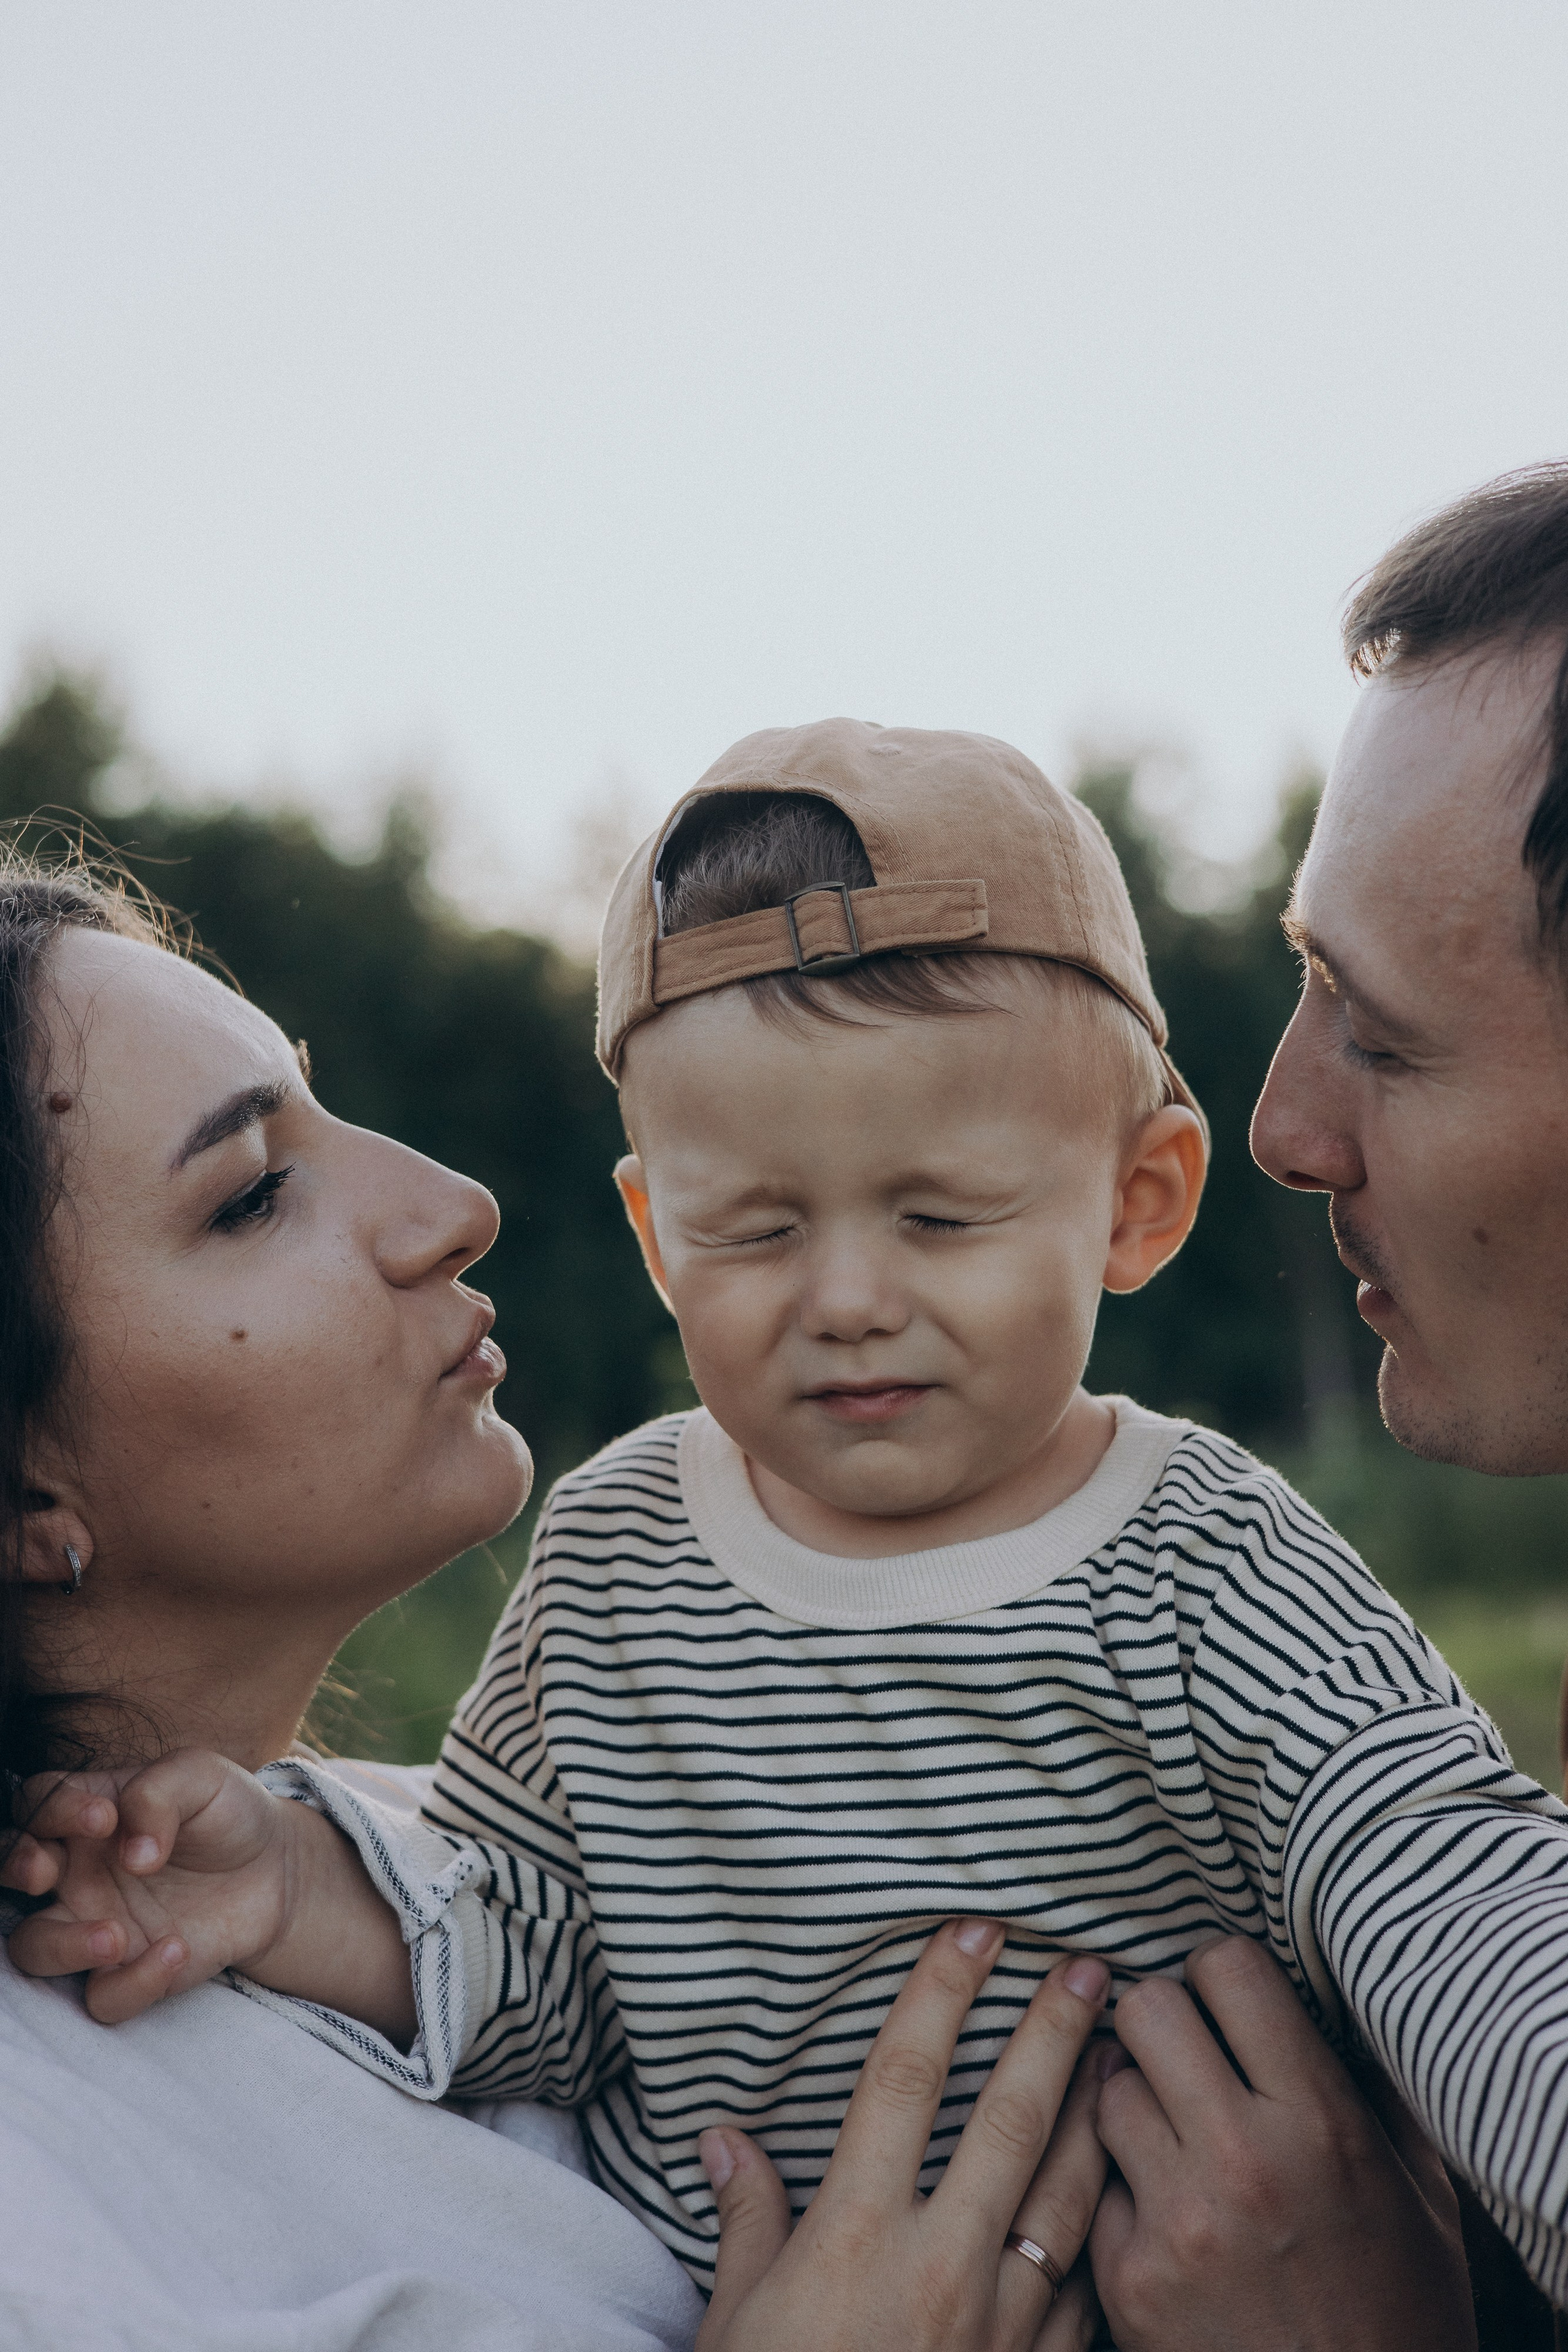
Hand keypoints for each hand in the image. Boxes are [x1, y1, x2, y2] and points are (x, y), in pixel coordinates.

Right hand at [3, 1751, 414, 2040]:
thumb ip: (157, 1793)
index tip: (103, 1818)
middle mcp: (77, 1871)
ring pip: (34, 1948)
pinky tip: (179, 1948)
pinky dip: (135, 1980)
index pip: (37, 1804)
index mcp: (85, 1816)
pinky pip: (103, 1995)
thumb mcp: (200, 1776)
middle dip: (15, 1869)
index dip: (53, 1811)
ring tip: (118, 1936)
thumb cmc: (226, 1814)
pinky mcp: (127, 1972)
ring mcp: (95, 1924)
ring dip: (63, 1945)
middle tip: (43, 1871)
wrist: (277, 1869)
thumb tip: (132, 1852)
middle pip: (10, 1873)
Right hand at [694, 1921, 1114, 2351]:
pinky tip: (1124, 2183)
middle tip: (1089, 1964)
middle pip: (1009, 2119)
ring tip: (1128, 2049)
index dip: (939, 1994)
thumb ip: (746, 2222)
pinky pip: (1088, 2287)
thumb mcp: (735, 2324)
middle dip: (1052, 2032)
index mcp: (855, 2237)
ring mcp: (1001, 2328)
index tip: (972, 1930)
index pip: (903, 2081)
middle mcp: (937, 2267)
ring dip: (1099, 2112)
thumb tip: (724, 2137)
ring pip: (1070, 2193)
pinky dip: (1108, 2224)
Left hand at [1090, 1935, 1476, 2351]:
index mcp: (1318, 2121)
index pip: (1227, 1967)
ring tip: (1164, 2127)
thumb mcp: (1416, 2190)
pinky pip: (1091, 2180)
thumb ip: (1368, 2086)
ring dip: (1129, 2096)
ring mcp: (1176, 2220)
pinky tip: (1154, 2205)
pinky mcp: (1127, 2278)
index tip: (1224, 2000)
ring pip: (1104, 2087)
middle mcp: (1240, 2159)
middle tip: (1180, 2053)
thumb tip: (1322, 2001)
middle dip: (1162, 2021)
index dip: (1219, 1973)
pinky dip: (1116, 2184)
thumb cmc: (1400, 2311)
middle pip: (1146, 2009)